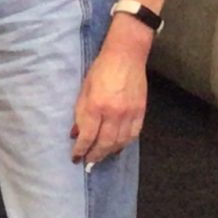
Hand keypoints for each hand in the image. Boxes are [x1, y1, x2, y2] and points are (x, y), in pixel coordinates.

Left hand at [71, 27, 147, 164]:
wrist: (126, 56)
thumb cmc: (101, 69)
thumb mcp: (84, 89)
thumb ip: (80, 113)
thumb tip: (77, 133)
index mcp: (96, 106)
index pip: (88, 136)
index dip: (81, 150)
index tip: (76, 158)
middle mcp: (114, 113)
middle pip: (104, 143)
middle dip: (95, 155)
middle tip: (88, 162)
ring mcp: (130, 113)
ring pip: (120, 142)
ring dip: (109, 152)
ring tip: (100, 156)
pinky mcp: (141, 111)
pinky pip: (133, 135)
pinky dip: (124, 144)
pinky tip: (117, 147)